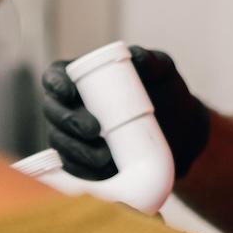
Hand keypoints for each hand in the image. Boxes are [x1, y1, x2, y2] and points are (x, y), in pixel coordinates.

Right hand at [40, 45, 212, 180]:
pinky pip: (73, 170)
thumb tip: (136, 57)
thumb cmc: (165, 91)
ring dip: (75, 152)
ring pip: (60, 143)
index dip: (55, 84)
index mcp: (79, 78)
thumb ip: (152, 61)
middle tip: (95, 129)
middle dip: (67, 122)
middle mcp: (70, 106)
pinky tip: (97, 175)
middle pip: (52, 112)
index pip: (54, 77)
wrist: (180, 130)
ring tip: (104, 157)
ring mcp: (73, 136)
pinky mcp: (83, 162)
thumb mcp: (162, 71)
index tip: (70, 92)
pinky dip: (82, 174)